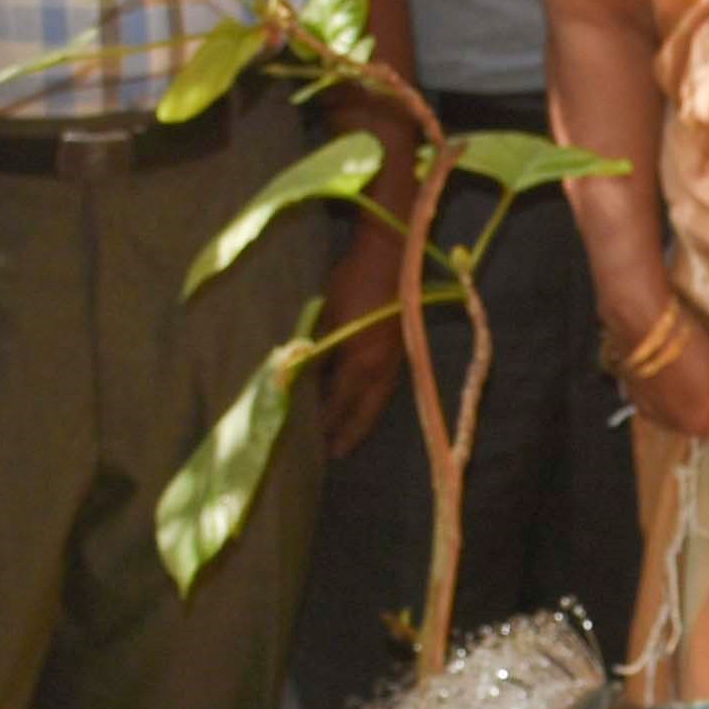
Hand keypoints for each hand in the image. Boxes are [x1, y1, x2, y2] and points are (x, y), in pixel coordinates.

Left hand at [303, 215, 413, 465]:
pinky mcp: (403, 350)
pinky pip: (387, 386)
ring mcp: (396, 360)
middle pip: (364, 411)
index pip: (338, 402)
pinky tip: (367, 403)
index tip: (312, 439)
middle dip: (349, 433)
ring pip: (379, 401)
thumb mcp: (328, 315)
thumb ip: (319, 349)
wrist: (393, 255)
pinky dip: (375, 401)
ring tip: (350, 436)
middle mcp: (381, 369)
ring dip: (364, 420)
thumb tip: (306, 374)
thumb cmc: (354, 281)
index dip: (326, 420)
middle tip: (335, 453)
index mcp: (360, 362)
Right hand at [615, 300, 708, 442]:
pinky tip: (671, 365)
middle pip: (705, 420)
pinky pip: (661, 398)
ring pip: (682, 409)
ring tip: (695, 365)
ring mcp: (650, 411)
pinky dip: (669, 387)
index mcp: (698, 425)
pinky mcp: (634, 393)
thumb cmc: (692, 349)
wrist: (641, 322)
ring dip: (691, 394)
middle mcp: (673, 426)